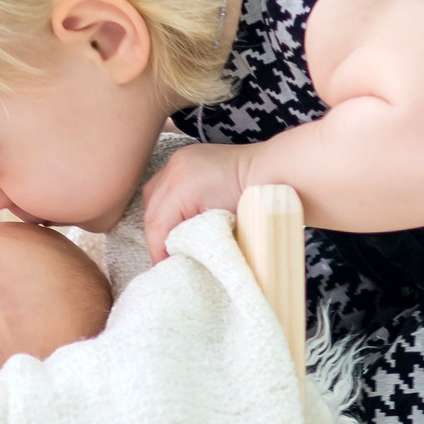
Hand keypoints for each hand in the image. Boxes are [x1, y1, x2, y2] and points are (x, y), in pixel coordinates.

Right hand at [143, 141, 257, 261]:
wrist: (272, 171)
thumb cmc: (254, 202)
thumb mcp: (220, 227)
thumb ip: (193, 239)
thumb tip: (178, 254)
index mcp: (183, 186)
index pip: (157, 223)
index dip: (157, 249)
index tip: (163, 266)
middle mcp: (175, 168)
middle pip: (151, 209)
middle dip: (156, 236)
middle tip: (165, 256)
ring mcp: (179, 159)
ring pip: (152, 196)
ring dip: (158, 219)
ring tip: (170, 237)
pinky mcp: (185, 157)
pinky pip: (163, 183)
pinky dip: (165, 202)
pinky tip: (174, 216)